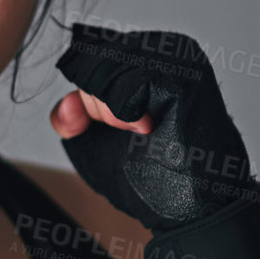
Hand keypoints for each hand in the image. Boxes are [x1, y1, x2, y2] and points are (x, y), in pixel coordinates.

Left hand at [49, 23, 259, 258]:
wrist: (190, 210)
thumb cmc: (152, 178)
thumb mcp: (92, 143)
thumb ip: (70, 115)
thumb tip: (69, 100)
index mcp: (140, 57)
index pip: (83, 57)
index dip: (85, 99)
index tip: (118, 127)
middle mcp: (160, 48)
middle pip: (89, 59)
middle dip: (95, 107)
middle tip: (134, 133)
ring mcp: (175, 57)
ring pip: (104, 67)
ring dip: (110, 114)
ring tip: (145, 132)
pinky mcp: (184, 73)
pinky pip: (125, 82)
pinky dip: (123, 115)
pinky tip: (150, 129)